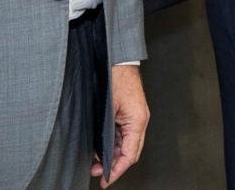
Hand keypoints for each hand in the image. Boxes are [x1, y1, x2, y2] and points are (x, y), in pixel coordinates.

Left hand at [92, 64, 148, 185]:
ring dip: (112, 155)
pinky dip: (112, 143)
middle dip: (113, 165)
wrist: (116, 58)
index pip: (130, 155)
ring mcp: (135, 116)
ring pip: (125, 144)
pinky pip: (122, 134)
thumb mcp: (107, 109)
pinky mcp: (128, 112)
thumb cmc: (114, 77)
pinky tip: (100, 147)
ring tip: (95, 161)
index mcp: (138, 120)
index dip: (117, 170)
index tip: (106, 180)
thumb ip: (106, 132)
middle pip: (129, 152)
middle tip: (97, 172)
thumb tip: (100, 152)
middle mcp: (139, 120)